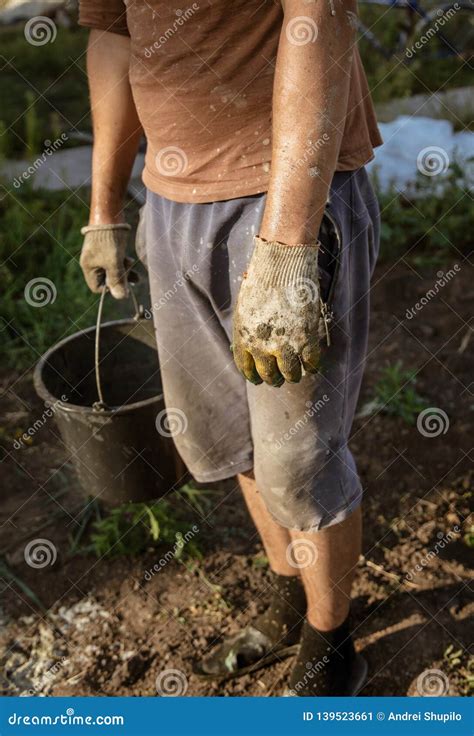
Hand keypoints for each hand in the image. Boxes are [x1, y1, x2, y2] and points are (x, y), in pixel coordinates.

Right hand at [80, 223, 133, 298]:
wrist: (109, 215)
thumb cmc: (109, 239)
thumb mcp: (114, 262)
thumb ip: (117, 280)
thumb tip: (121, 297)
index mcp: (89, 267)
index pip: (98, 288)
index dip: (110, 288)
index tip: (122, 283)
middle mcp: (93, 263)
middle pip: (107, 279)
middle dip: (120, 279)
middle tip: (132, 275)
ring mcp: (100, 255)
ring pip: (113, 270)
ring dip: (124, 271)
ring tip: (133, 267)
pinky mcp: (108, 249)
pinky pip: (116, 262)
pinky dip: (124, 263)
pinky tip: (130, 260)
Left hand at [232, 236, 320, 385]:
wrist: (281, 266)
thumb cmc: (262, 281)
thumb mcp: (245, 309)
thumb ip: (248, 331)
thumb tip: (251, 346)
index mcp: (243, 339)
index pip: (246, 369)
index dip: (254, 376)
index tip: (258, 378)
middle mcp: (262, 347)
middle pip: (269, 375)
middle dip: (274, 379)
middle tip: (279, 378)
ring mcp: (285, 346)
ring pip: (291, 374)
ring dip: (293, 375)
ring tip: (296, 373)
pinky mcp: (306, 339)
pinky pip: (311, 363)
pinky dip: (312, 366)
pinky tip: (311, 365)